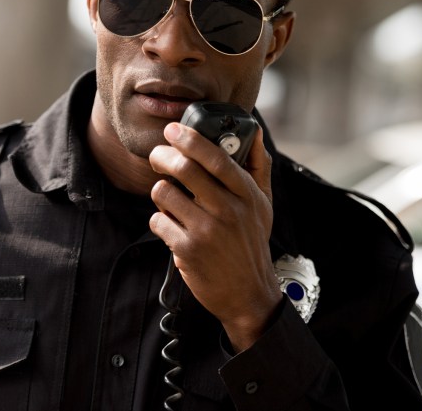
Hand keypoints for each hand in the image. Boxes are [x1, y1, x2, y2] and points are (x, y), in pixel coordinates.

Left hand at [148, 121, 282, 351]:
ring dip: (161, 192)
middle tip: (158, 156)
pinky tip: (172, 227)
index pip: (216, 158)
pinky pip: (158, 221)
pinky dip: (160, 220)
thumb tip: (256, 131)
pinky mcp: (187, 250)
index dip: (191, 139)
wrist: (248, 293)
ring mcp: (206, 230)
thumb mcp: (263, 204)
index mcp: (247, 194)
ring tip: (170, 199)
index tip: (174, 129)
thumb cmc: (251, 243)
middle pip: (184, 168)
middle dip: (163, 156)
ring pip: (164, 193)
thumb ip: (259, 166)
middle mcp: (228, 210)